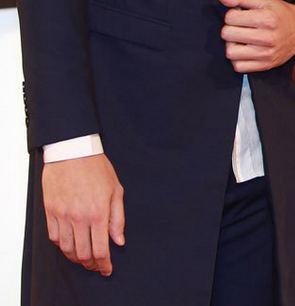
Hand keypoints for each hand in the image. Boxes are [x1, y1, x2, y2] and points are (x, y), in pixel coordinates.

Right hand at [42, 154, 124, 275]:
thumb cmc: (97, 167)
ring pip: (67, 249)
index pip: (101, 249)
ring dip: (76, 258)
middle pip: (83, 254)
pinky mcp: (51, 211)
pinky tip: (69, 244)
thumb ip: (118, 218)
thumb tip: (119, 240)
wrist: (73, 150)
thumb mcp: (116, 189)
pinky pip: (54, 237)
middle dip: (91, 264)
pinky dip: (62, 245)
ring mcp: (63, 215)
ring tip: (83, 258)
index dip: (104, 264)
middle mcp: (80, 217)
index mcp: (99, 212)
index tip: (106, 269)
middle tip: (96, 265)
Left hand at [218, 0, 294, 71]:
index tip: (240, 15)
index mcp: (266, 18)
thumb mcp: (263, 0)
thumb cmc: (280, 13)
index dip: (232, 14)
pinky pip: (238, 67)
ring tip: (240, 39)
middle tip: (239, 27)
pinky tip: (244, 50)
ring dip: (231, 44)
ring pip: (230, 52)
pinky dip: (237, 58)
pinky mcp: (265, 65)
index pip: (230, 17)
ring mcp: (266, 54)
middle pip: (227, 34)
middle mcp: (267, 37)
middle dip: (230, 28)